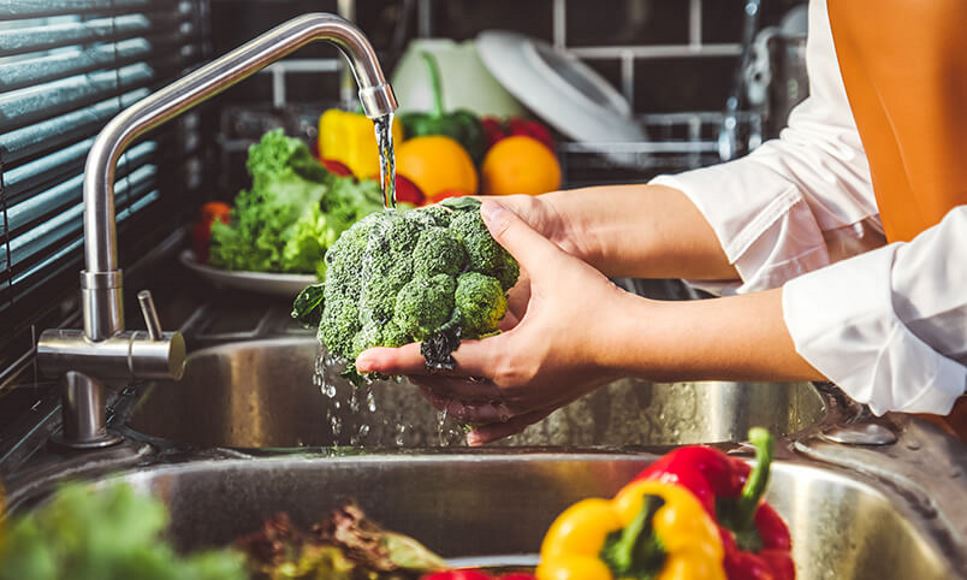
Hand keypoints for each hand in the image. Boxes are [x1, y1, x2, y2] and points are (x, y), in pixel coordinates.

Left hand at [356, 200, 633, 443]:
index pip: (435, 359)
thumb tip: (488, 210)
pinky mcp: (545, 403)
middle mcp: (509, 386)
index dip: (396, 359)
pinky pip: (506, 422)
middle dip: (415, 376)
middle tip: (392, 363)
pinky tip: (473, 433)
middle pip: (446, 388)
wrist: (640, 343)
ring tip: (425, 388)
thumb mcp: (551, 266)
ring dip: (444, 399)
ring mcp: (527, 399)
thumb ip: (515, 238)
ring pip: (471, 410)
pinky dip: (484, 426)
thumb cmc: (599, 309)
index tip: (365, 362)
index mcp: (503, 358)